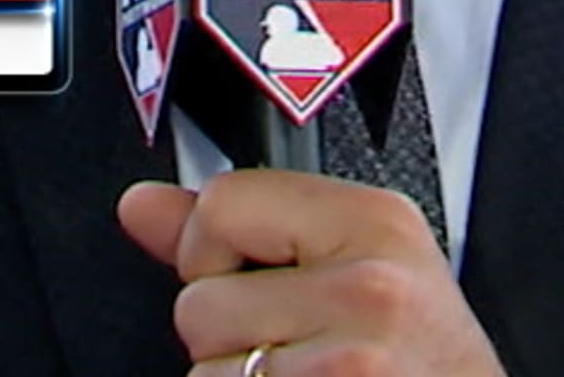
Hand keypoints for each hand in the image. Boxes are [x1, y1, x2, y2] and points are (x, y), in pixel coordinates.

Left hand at [118, 172, 506, 376]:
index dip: (216, 253)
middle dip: (230, 337)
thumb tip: (139, 204)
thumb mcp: (359, 269)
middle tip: (303, 350)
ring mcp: (348, 362)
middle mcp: (368, 287)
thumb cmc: (423, 361)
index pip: (221, 204)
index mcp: (377, 222)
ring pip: (204, 372)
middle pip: (198, 302)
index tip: (262, 281)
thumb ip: (242, 228)